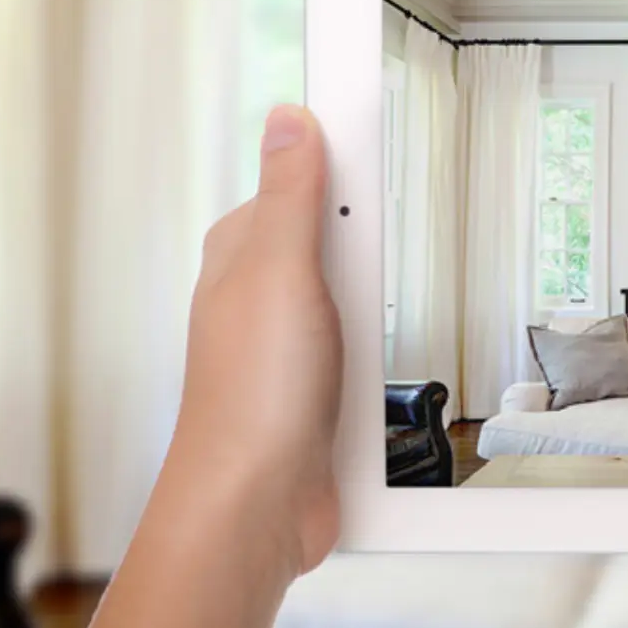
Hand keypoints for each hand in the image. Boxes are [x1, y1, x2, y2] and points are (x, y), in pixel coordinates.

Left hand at [167, 105, 342, 576]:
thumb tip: (290, 119)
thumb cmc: (249, 400)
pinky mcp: (321, 383)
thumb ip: (291, 195)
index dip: (340, 164)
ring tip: (367, 329)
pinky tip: (376, 368)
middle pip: (341, 236)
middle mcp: (265, 292)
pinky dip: (384, 355)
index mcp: (243, 252)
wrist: (258, 507)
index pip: (301, 178)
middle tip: (366, 271)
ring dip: (381, 310)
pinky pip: (370, 348)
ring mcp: (295, 340)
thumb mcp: (279, 273)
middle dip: (371, 249)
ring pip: (361, 293)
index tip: (376, 135)